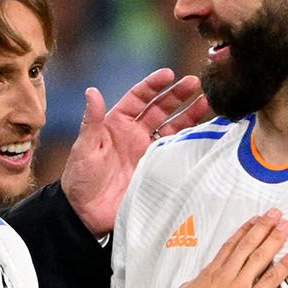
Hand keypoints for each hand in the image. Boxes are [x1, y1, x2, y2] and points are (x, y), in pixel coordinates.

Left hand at [61, 68, 210, 235]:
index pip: (138, 98)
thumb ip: (92, 121)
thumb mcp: (84, 148)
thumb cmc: (80, 178)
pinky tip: (205, 134)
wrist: (87, 213)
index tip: (169, 74)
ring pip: (173, 128)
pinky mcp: (157, 170)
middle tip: (196, 83)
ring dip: (189, 116)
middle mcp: (135, 134)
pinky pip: (176, 153)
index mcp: (117, 124)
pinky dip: (190, 143)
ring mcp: (148, 152)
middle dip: (178, 96)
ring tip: (207, 103)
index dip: (153, 85)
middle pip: (161, 110)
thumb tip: (91, 91)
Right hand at [157, 209, 287, 287]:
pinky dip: (285, 265)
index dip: (244, 231)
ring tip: (286, 225)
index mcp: (209, 273)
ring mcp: (239, 286)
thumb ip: (190, 287)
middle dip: (263, 227)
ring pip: (260, 256)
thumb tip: (191, 286)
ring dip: (275, 239)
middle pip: (247, 245)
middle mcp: (226, 275)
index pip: (230, 246)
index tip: (254, 220)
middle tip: (275, 213)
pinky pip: (271, 280)